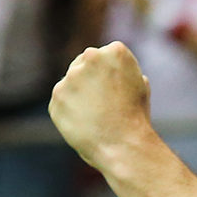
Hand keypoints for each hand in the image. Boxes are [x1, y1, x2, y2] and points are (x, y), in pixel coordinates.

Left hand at [50, 42, 154, 167]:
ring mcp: (70, 77)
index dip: (110, 73)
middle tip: (102, 102)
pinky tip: (84, 123)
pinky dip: (69, 111)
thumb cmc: (135, 117)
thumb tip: (119, 73)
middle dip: (89, 78)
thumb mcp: (140, 87)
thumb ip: (125, 73)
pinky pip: (61, 101)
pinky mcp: (56, 97)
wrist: (121, 145)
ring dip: (78, 94)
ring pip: (70, 82)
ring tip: (95, 116)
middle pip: (83, 62)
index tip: (117, 89)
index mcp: (115, 51)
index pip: (105, 54)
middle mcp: (90, 57)